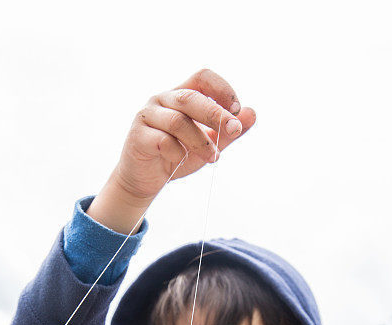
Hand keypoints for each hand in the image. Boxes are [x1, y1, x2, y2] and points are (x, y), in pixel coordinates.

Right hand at [114, 68, 255, 200]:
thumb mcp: (207, 144)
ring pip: (178, 121)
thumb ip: (227, 132)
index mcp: (181, 95)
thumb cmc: (176, 155)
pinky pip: (163, 140)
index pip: (203, 78)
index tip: (237, 111)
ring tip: (214, 157)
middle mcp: (163, 100)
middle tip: (234, 130)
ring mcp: (148, 116)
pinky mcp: (139, 136)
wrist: (145, 180)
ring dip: (201, 140)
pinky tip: (180, 160)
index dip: (222, 89)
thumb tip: (252, 115)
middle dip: (216, 114)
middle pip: (191, 98)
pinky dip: (177, 152)